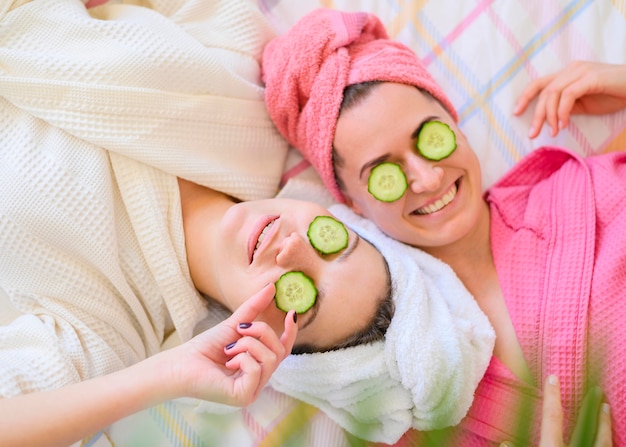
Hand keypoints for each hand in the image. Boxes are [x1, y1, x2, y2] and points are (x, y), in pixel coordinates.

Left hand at [162, 283, 297, 406]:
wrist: (182, 363)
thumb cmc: (206, 347)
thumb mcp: (234, 325)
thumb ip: (253, 308)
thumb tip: (271, 287)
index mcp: (259, 364)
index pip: (284, 349)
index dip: (291, 332)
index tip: (291, 312)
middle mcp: (259, 379)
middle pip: (280, 350)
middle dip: (262, 332)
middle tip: (240, 329)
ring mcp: (253, 390)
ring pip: (270, 359)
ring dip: (248, 344)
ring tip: (229, 348)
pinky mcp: (244, 396)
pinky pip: (257, 369)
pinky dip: (242, 358)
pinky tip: (228, 363)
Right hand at [500, 375, 611, 446]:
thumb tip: (504, 442)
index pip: (552, 417)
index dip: (551, 397)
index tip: (553, 378)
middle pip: (589, 430)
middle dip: (594, 411)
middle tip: (599, 393)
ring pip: (603, 443)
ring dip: (606, 427)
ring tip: (607, 411)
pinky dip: (606, 443)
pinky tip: (606, 440)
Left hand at [513, 61, 625, 137]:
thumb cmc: (614, 95)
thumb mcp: (584, 104)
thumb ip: (567, 107)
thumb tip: (549, 118)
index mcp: (568, 74)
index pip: (540, 83)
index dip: (525, 97)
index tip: (516, 113)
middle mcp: (572, 69)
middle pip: (544, 91)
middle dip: (536, 114)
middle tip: (533, 134)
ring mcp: (581, 71)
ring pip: (553, 93)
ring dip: (549, 115)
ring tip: (554, 132)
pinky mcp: (591, 78)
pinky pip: (568, 95)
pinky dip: (563, 111)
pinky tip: (565, 124)